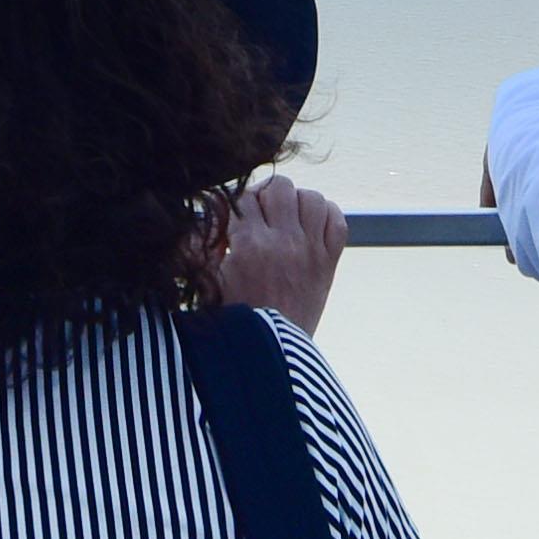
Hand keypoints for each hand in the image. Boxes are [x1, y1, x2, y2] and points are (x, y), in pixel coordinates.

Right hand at [185, 174, 344, 326]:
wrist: (270, 351)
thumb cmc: (235, 318)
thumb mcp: (209, 279)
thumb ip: (202, 244)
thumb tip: (206, 214)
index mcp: (250, 244)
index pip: (244, 197)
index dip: (236, 205)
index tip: (233, 224)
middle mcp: (284, 242)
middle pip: (281, 187)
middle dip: (266, 196)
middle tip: (259, 216)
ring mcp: (310, 251)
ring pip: (312, 199)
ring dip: (297, 204)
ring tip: (286, 220)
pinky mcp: (328, 263)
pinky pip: (337, 221)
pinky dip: (326, 217)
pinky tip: (310, 228)